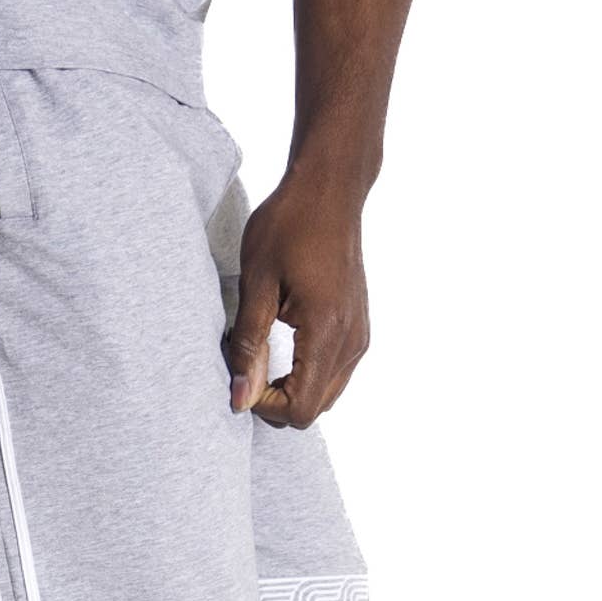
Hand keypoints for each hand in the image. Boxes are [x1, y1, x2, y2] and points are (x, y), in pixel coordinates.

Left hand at [226, 174, 369, 427]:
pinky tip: (283, 345)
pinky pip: (334, 374)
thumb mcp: (256, 283)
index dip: (264, 405)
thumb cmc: (289, 226)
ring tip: (263, 353)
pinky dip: (307, 374)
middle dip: (276, 401)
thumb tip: (240, 398)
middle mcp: (352, 342)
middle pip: (313, 410)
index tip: (242, 374)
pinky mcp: (359, 329)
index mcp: (327, 331)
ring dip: (291, 388)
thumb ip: (249, 345)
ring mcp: (360, 336)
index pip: (300, 409)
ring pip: (325, 396)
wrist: (329, 190)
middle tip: (248, 364)